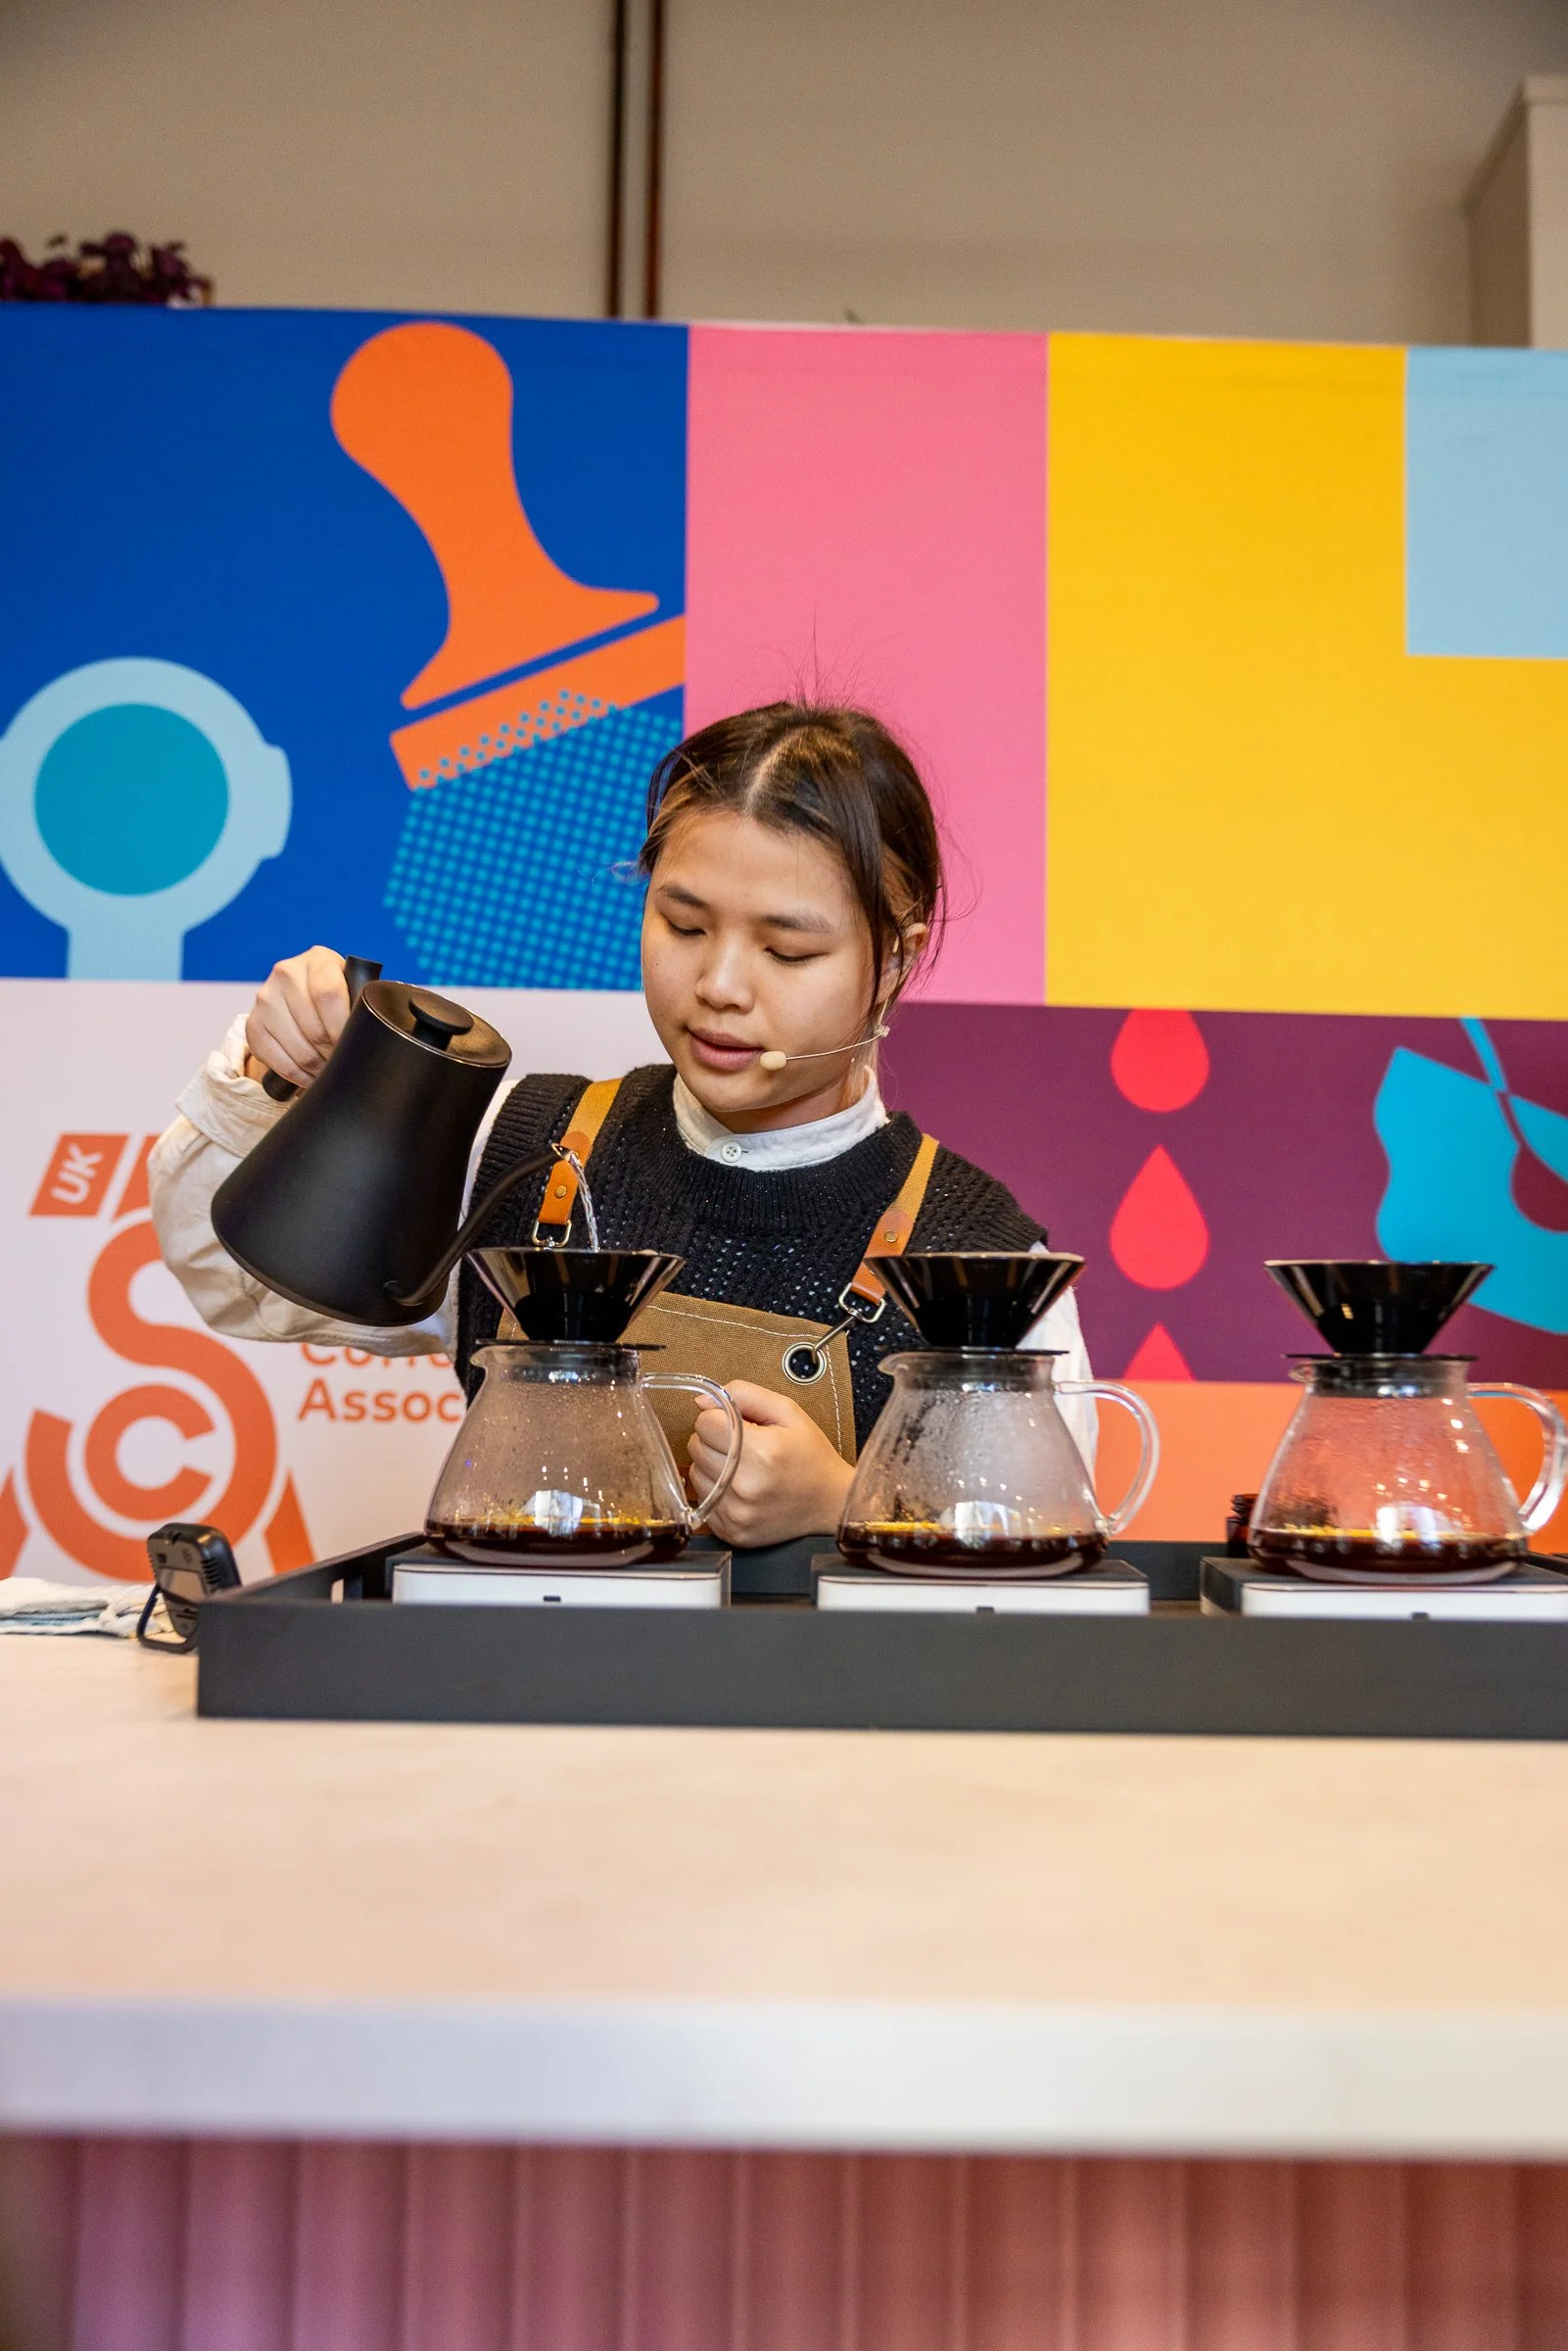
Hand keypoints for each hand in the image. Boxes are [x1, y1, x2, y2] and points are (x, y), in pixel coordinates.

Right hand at [243, 947, 350, 1088]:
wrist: (303, 995)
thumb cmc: (339, 996)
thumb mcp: (353, 989)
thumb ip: (363, 1004)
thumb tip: (373, 1036)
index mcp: (318, 960)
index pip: (328, 995)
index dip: (342, 1028)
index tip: (353, 1046)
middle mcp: (286, 973)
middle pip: (314, 1028)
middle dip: (333, 1054)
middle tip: (345, 1065)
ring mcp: (265, 998)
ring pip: (297, 1048)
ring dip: (317, 1068)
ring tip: (329, 1071)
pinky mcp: (252, 1023)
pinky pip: (276, 1060)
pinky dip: (297, 1075)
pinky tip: (310, 1075)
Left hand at [687, 1379, 854, 1547]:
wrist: (831, 1503)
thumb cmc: (811, 1455)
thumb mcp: (788, 1412)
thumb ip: (744, 1394)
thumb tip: (703, 1403)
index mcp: (762, 1452)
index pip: (705, 1423)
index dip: (722, 1417)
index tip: (740, 1425)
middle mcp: (746, 1486)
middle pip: (696, 1446)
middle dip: (715, 1439)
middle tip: (744, 1446)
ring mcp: (737, 1513)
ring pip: (695, 1472)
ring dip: (713, 1464)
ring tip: (743, 1466)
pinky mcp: (731, 1531)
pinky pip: (702, 1498)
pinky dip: (716, 1488)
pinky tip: (740, 1486)